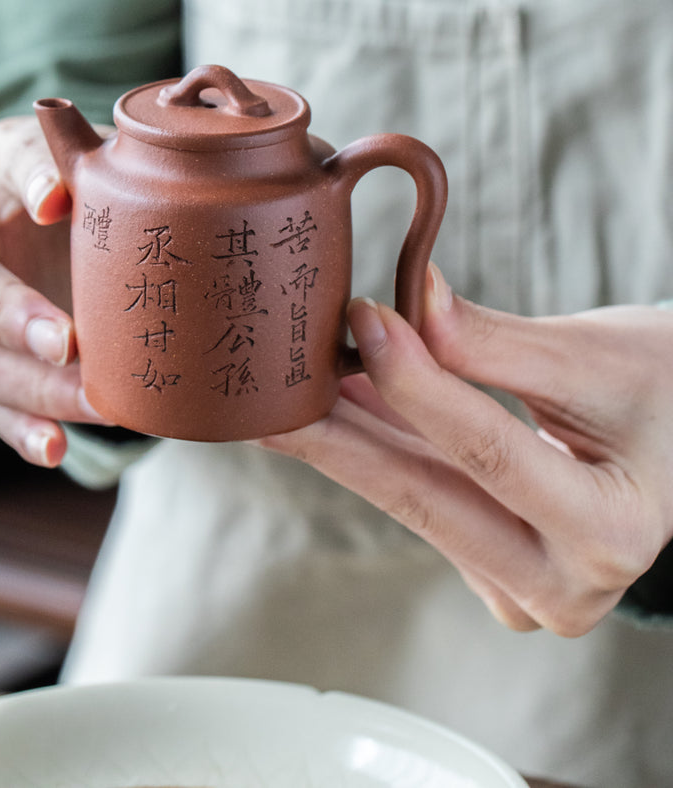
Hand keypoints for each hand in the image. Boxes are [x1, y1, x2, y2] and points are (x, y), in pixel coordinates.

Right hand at [0, 115, 112, 465]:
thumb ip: (71, 159)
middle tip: (68, 344)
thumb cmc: (93, 179)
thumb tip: (55, 197)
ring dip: (29, 388)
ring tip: (93, 403)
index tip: (59, 209)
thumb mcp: (87, 152)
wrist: (101, 222)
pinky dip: (23, 431)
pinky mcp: (0, 366)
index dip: (17, 203)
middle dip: (9, 321)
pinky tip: (57, 448)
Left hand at [262, 267, 672, 636]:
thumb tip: (409, 301)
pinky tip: (325, 404)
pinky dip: (377, 447)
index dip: (414, 383)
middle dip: (336, 433)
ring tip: (274, 387)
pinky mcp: (494, 574)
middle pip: (426, 497)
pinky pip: (421, 502)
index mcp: (609, 532)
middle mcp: (566, 586)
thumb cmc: (662, 387)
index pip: (486, 452)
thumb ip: (494, 341)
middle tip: (260, 386)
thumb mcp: (594, 355)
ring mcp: (525, 592)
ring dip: (344, 437)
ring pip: (412, 500)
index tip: (360, 318)